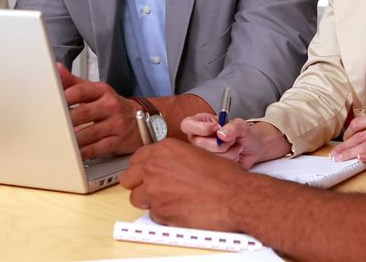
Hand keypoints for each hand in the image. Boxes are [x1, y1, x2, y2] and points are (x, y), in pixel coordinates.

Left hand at [58, 63, 142, 158]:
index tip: (50, 105)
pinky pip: (98, 148)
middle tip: (50, 126)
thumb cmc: (113, 106)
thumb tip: (57, 69)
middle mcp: (110, 106)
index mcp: (103, 91)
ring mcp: (116, 124)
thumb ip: (74, 82)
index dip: (63, 98)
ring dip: (72, 139)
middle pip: (82, 113)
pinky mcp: (119, 141)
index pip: (80, 91)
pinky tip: (75, 153)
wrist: (143, 120)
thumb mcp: (96, 91)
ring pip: (89, 133)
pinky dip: (84, 152)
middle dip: (65, 121)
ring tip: (60, 141)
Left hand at [120, 139, 248, 230]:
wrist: (236, 197)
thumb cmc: (224, 177)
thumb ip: (174, 159)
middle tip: (153, 190)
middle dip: (139, 185)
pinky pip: (152, 215)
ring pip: (136, 198)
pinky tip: (179, 210)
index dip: (142, 169)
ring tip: (169, 201)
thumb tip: (166, 166)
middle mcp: (154, 166)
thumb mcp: (196, 154)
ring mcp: (154, 189)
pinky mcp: (159, 210)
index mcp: (164, 149)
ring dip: (149, 201)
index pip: (136, 159)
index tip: (146, 175)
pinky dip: (163, 215)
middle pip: (128, 178)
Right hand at [182, 115, 266, 168]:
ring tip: (234, 146)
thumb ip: (233, 126)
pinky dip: (230, 160)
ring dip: (227, 152)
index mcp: (200, 122)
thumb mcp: (242, 125)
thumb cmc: (243, 134)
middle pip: (198, 143)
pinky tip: (234, 154)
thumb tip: (221, 134)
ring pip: (208, 155)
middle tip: (231, 138)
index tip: (217, 128)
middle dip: (219, 143)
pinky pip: (216, 165)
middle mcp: (198, 138)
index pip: (187, 125)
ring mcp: (203, 152)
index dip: (201, 128)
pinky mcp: (210, 164)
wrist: (252, 148)